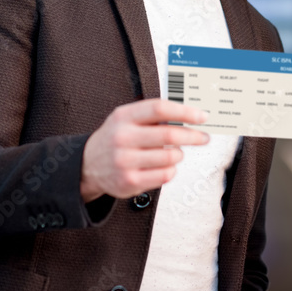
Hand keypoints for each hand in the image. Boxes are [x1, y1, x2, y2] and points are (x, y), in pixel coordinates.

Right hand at [80, 99, 209, 200]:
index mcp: (124, 117)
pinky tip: (164, 166)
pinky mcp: (129, 181)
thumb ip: (152, 114)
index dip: (185, 112)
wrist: (88, 165)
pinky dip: (171, 170)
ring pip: (171, 157)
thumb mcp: (126, 118)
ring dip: (179, 155)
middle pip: (169, 135)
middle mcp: (122, 138)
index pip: (159, 109)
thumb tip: (189, 114)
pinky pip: (165, 175)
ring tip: (175, 153)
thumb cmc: (115, 138)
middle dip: (193, 136)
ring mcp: (125, 161)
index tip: (201, 116)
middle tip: (203, 137)